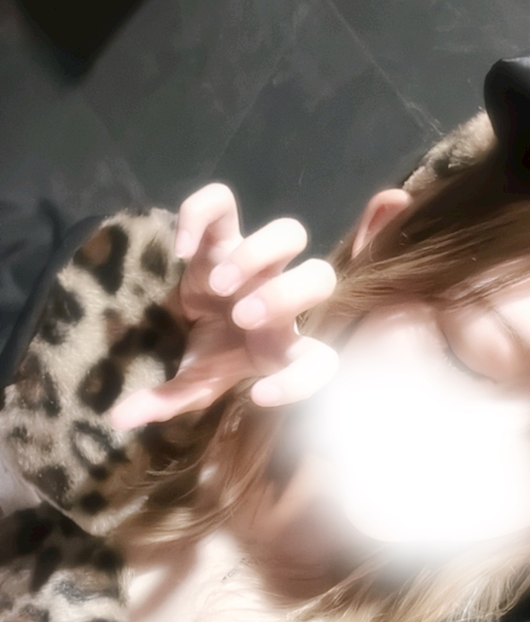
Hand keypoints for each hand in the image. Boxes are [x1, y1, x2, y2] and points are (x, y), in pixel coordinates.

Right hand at [110, 184, 337, 428]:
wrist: (194, 313)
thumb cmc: (210, 351)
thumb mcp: (192, 382)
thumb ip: (165, 403)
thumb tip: (117, 419)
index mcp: (280, 345)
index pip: (320, 363)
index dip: (302, 383)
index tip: (258, 395)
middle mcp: (279, 299)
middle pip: (321, 278)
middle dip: (284, 297)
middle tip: (241, 317)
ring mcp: (256, 260)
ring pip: (291, 232)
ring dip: (257, 256)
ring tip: (218, 284)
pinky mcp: (223, 232)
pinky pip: (224, 202)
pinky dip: (202, 216)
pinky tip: (182, 250)